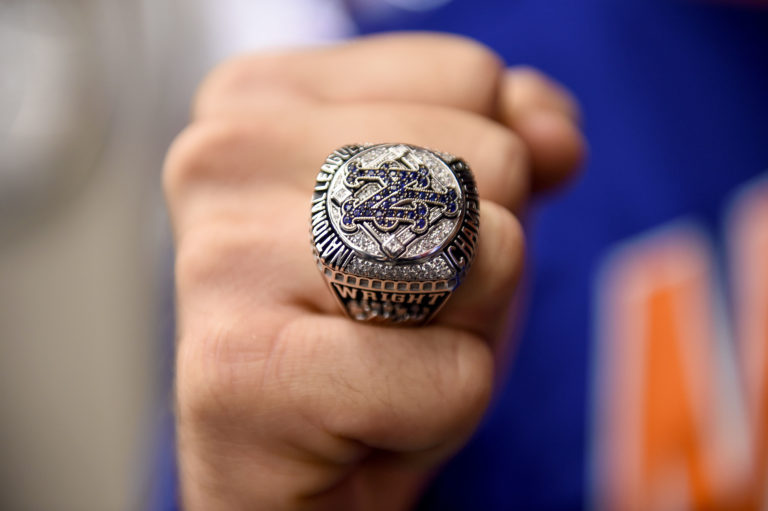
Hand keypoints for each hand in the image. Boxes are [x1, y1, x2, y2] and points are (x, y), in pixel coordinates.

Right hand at [164, 32, 584, 510]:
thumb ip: (506, 143)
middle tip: (391, 314)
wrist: (302, 469)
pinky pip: (451, 375)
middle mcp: (220, 157)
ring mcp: (219, 259)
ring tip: (379, 357)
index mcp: (256, 98)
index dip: (476, 178)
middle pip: (484, 166)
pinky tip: (364, 418)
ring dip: (463, 330)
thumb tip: (555, 132)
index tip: (395, 239)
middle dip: (475, 259)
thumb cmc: (371, 333)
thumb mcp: (454, 214)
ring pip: (478, 258)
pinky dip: (443, 410)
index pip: (469, 81)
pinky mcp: (240, 373)